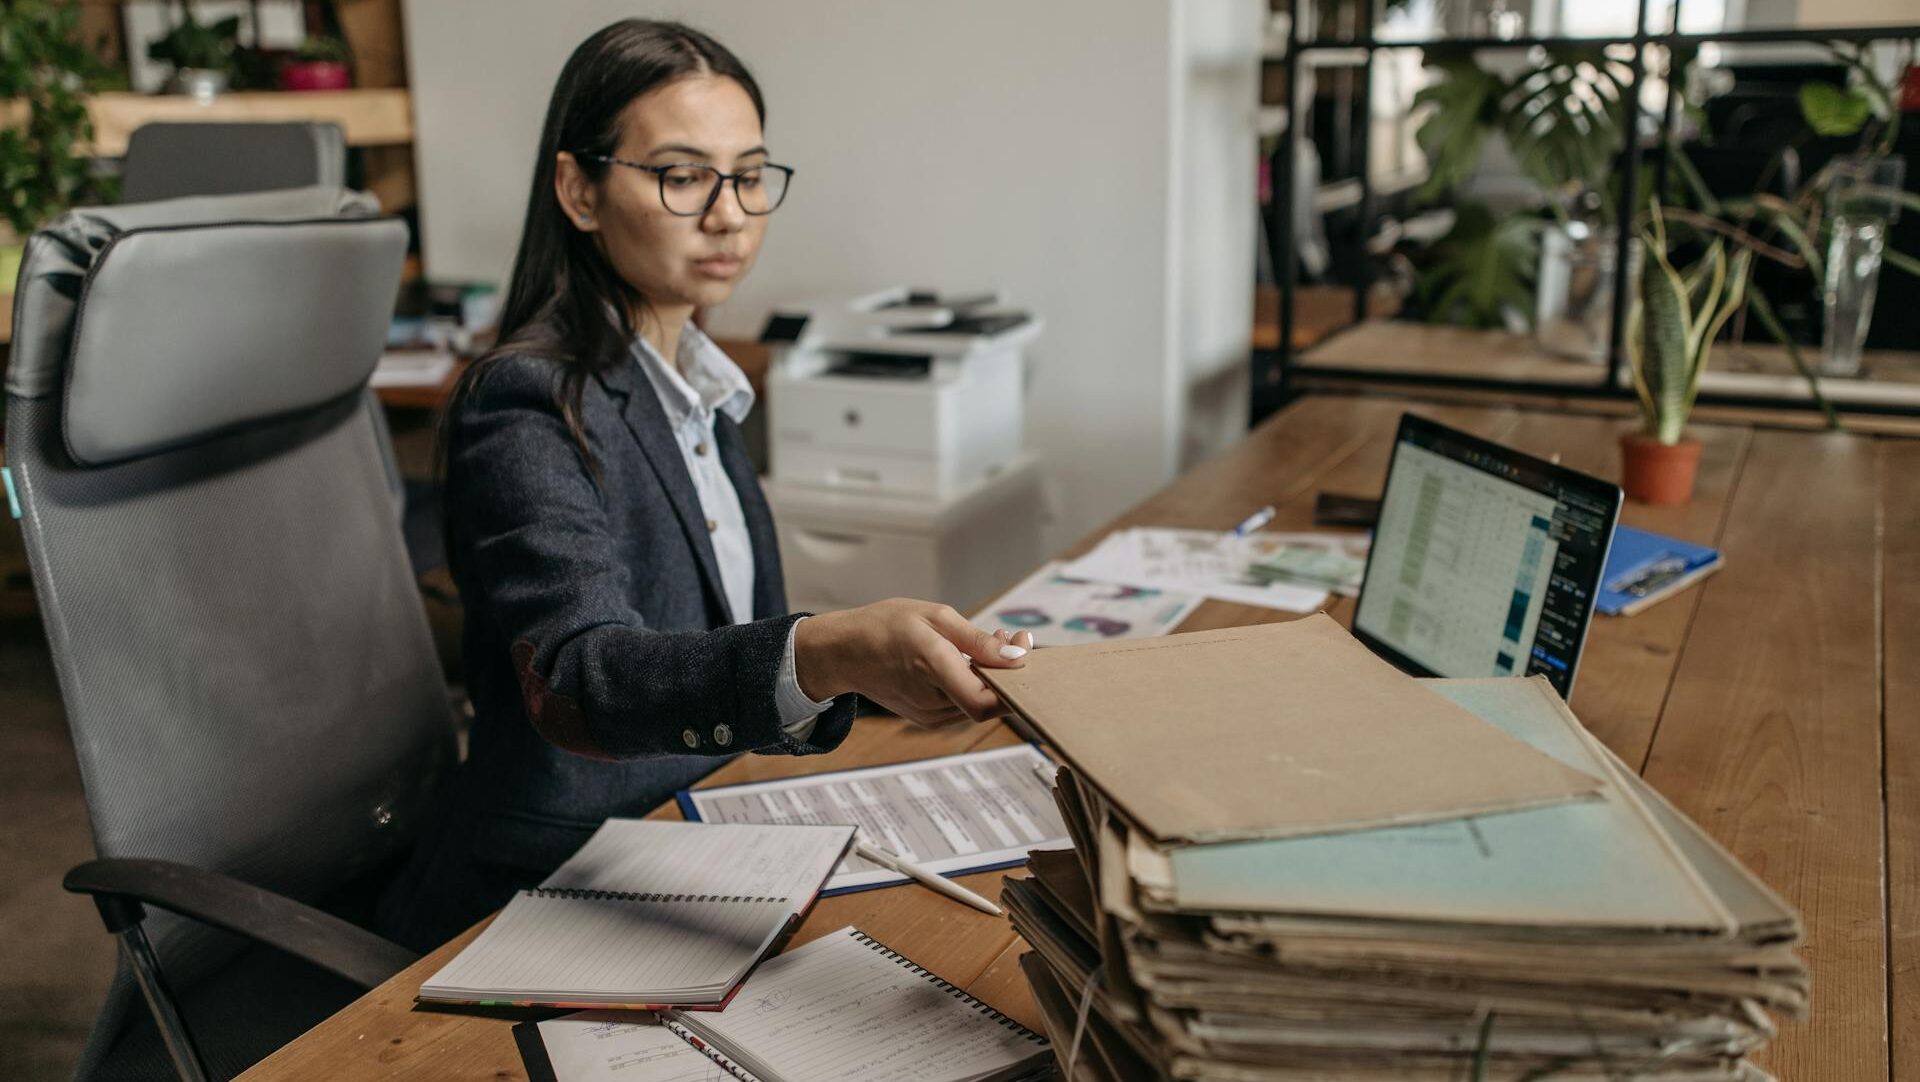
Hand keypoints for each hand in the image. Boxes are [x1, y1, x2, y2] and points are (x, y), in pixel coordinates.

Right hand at [793, 600, 1033, 728]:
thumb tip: (1017, 657)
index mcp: (932, 668)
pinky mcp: (928, 718)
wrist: (843, 652)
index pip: (985, 701)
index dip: (1013, 684)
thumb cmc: (885, 626)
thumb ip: (978, 641)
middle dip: (1006, 670)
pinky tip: (967, 659)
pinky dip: (972, 683)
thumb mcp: (934, 617)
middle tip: (1009, 634)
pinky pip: (963, 704)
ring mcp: (929, 714)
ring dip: (990, 675)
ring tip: (986, 641)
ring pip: (977, 703)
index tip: (1021, 647)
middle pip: (988, 700)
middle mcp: (931, 700)